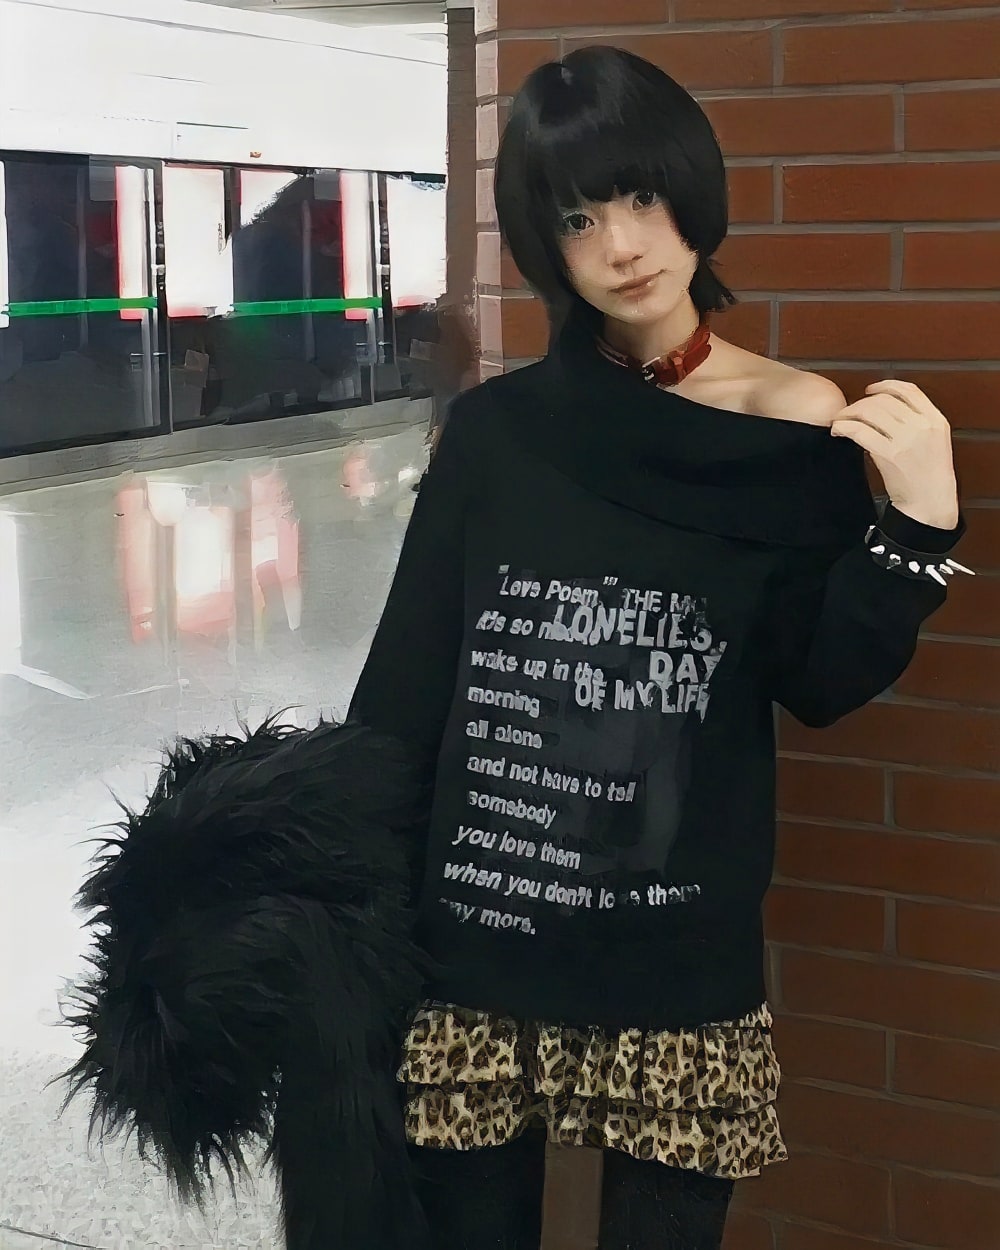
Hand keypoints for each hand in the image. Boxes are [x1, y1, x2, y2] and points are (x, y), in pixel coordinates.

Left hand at [830, 380, 959, 529]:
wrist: (929, 503)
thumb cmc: (927, 475)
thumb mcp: (934, 441)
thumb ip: (916, 422)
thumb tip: (882, 408)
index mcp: (936, 420)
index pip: (909, 390)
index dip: (885, 386)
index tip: (869, 390)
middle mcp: (923, 426)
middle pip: (884, 401)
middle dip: (860, 404)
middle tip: (847, 412)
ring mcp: (907, 440)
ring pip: (870, 412)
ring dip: (848, 413)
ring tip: (839, 422)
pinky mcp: (890, 455)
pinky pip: (860, 431)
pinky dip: (844, 427)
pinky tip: (838, 431)